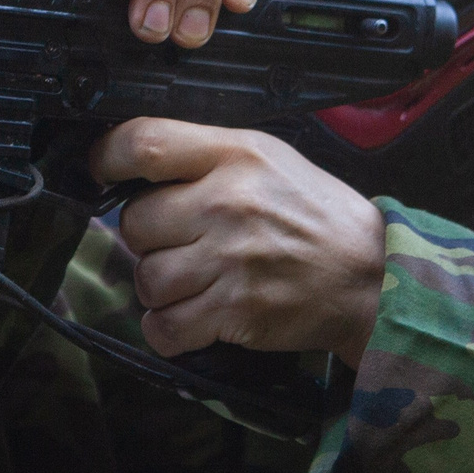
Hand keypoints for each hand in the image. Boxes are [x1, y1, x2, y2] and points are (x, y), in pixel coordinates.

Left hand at [92, 118, 384, 366]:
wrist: (371, 275)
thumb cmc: (315, 214)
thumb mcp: (268, 158)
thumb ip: (205, 155)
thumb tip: (135, 165)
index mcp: (235, 154)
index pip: (143, 143)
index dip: (107, 157)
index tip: (102, 171)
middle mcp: (228, 203)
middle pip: (134, 222)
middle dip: (148, 239)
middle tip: (180, 243)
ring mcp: (230, 259)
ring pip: (146, 278)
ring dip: (159, 287)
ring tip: (193, 281)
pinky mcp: (235, 310)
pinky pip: (163, 326)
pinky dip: (167, 329)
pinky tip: (190, 316)